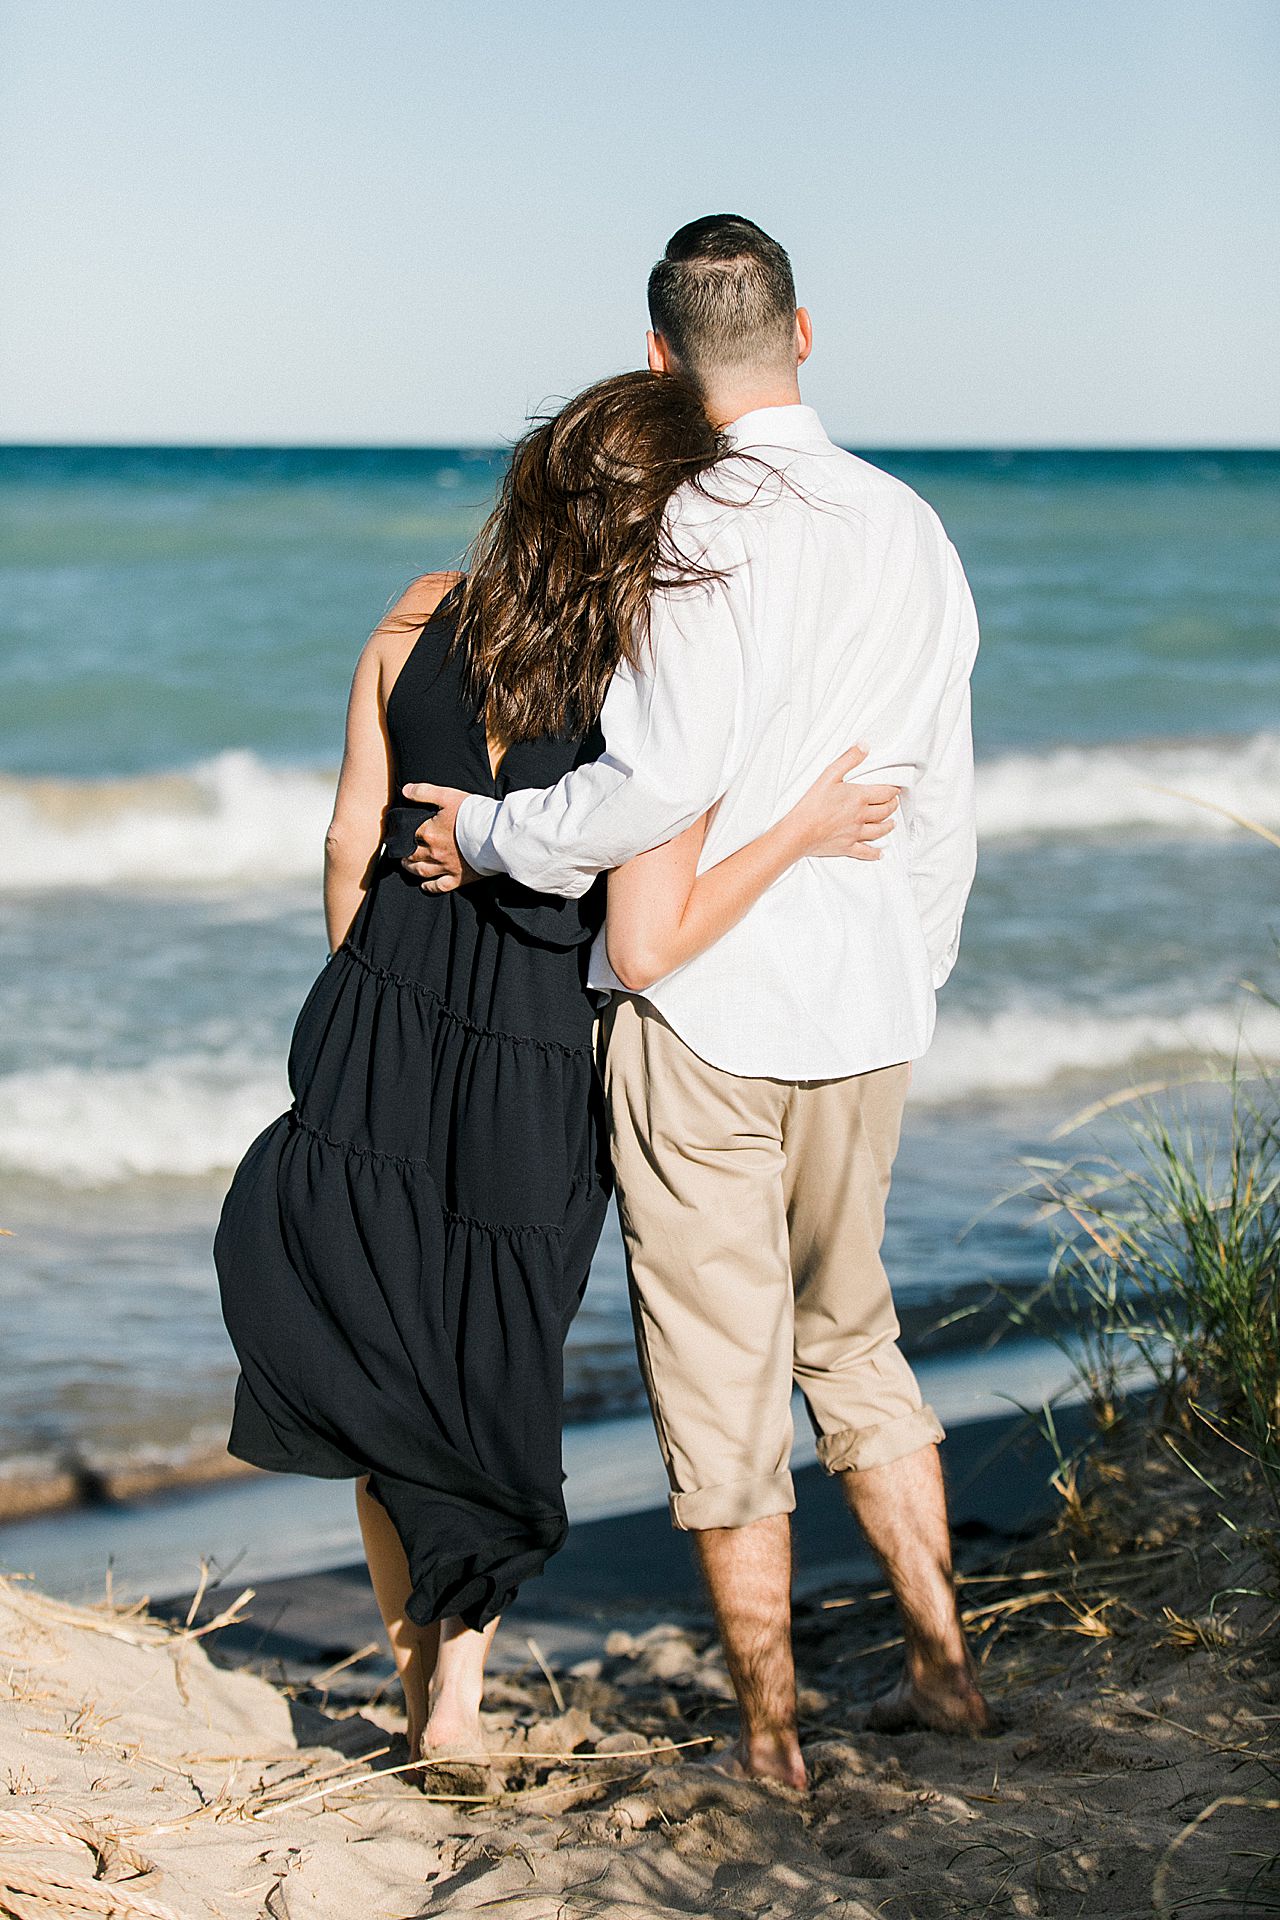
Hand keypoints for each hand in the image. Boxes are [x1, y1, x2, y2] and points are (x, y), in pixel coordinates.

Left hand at [400, 782, 480, 891]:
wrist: (496, 834)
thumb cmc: (473, 813)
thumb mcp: (447, 796)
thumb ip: (424, 792)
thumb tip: (405, 790)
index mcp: (429, 833)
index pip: (409, 834)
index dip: (402, 833)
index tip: (399, 833)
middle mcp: (433, 852)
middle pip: (411, 855)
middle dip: (403, 853)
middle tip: (400, 850)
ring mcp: (445, 866)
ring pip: (421, 871)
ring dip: (411, 868)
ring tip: (406, 865)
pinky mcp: (458, 878)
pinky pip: (439, 886)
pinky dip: (430, 887)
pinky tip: (424, 886)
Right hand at [791, 744, 900, 859]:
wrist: (800, 831)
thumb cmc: (812, 803)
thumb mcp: (829, 775)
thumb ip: (849, 759)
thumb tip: (865, 745)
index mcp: (859, 798)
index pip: (884, 793)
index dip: (892, 790)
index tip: (895, 789)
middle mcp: (862, 816)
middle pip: (884, 811)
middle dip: (892, 806)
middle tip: (893, 803)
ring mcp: (856, 833)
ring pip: (879, 831)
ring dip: (888, 826)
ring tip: (891, 823)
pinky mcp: (848, 847)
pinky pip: (866, 852)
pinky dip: (875, 853)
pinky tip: (880, 853)